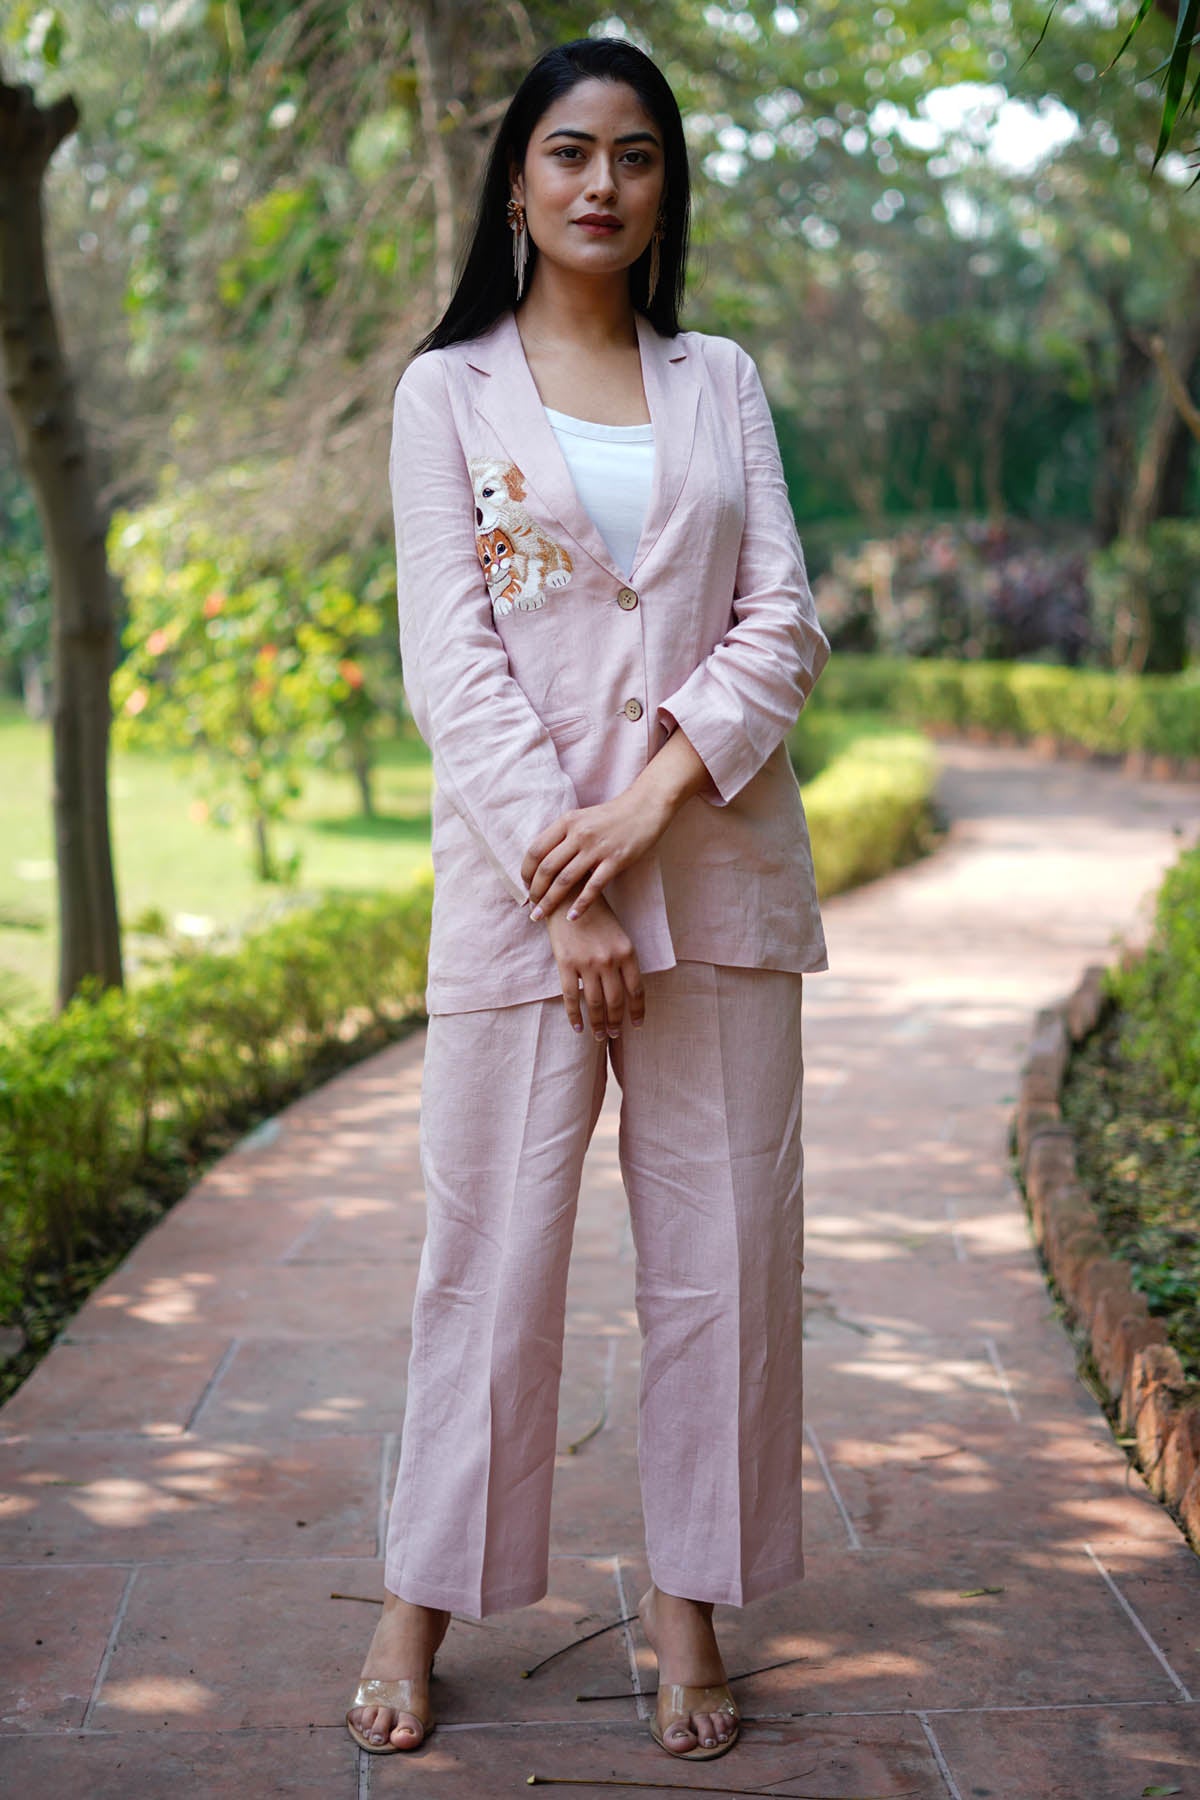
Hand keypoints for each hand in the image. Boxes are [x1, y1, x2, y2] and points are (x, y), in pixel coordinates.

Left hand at [522, 789, 671, 924]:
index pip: (536, 850)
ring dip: (550, 902)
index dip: (526, 872)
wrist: (645, 807)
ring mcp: (597, 848)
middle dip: (535, 891)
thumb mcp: (582, 818)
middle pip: (547, 868)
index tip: (526, 887)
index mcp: (567, 821)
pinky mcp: (615, 861)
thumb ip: (563, 836)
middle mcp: (579, 834)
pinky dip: (581, 905)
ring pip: (565, 880)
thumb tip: (542, 861)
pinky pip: (593, 887)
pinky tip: (572, 917)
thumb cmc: (612, 816)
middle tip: (532, 907)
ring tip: (541, 916)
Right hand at [545, 887, 644, 1037]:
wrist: (568, 896)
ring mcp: (587, 963)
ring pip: (595, 1003)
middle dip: (616, 1022)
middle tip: (615, 1035)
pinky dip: (574, 1016)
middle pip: (616, 1001)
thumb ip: (622, 960)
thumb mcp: (617, 935)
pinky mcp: (566, 964)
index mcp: (627, 952)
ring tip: (599, 1036)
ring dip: (598, 1024)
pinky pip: (571, 997)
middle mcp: (609, 960)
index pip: (636, 990)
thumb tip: (624, 990)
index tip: (637, 1024)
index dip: (637, 1010)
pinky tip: (577, 1027)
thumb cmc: (595, 915)